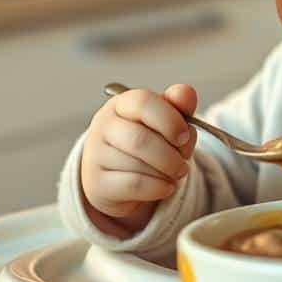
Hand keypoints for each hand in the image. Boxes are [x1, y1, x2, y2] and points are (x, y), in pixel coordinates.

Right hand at [80, 84, 197, 235]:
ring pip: (137, 165)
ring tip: (172, 175)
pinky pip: (133, 185)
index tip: (185, 136)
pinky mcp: (96, 182)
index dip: (169, 120)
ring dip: (165, 174)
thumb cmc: (148, 144)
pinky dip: (157, 188)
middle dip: (169, 156)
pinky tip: (164, 187)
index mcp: (122, 104)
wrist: (120, 179)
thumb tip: (186, 93)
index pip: (142, 102)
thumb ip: (179, 106)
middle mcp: (103, 125)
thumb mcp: (167, 123)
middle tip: (183, 165)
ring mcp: (96, 154)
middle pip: (139, 139)